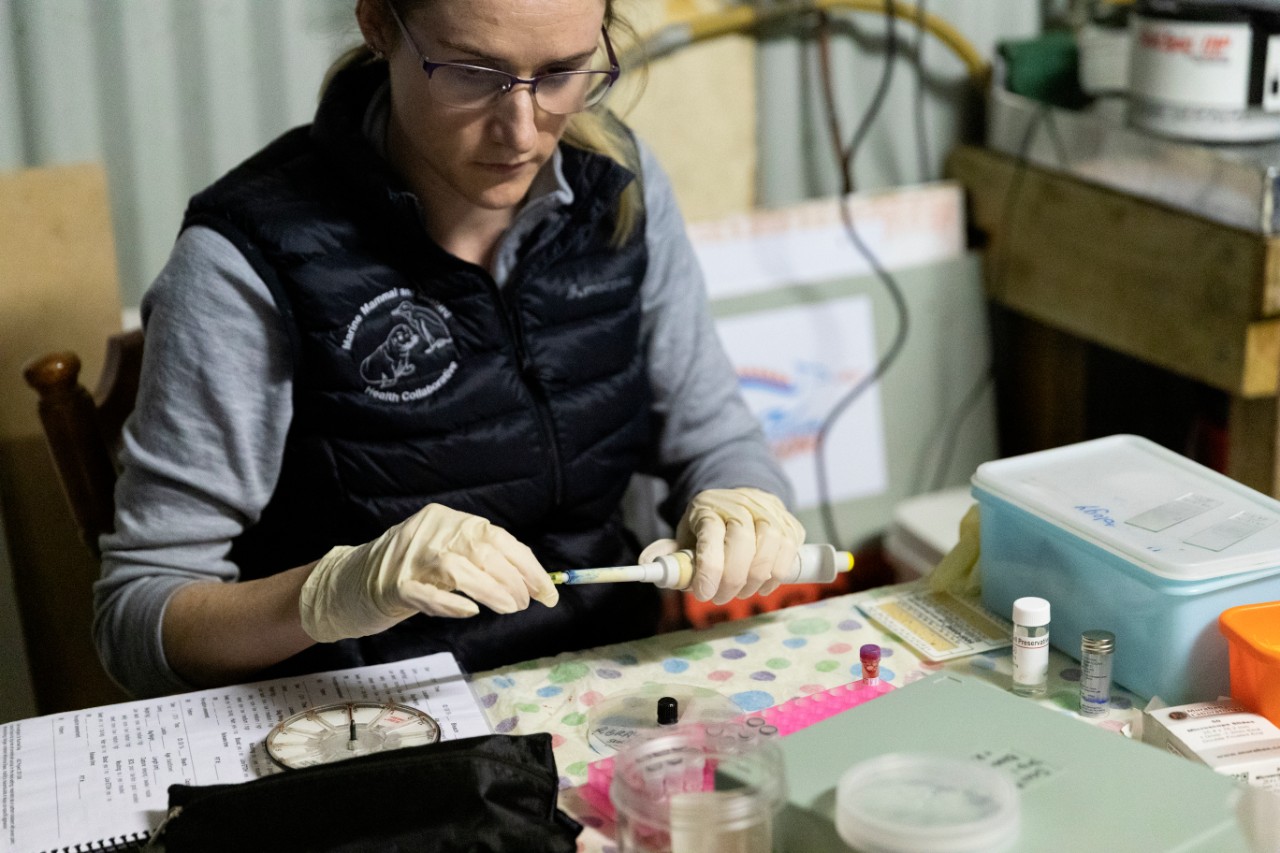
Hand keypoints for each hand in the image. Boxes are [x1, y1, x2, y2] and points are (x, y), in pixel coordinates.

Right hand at [299, 504, 557, 642]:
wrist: (349, 582)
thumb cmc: (408, 572)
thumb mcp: (446, 555)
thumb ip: (481, 561)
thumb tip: (529, 583)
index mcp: (447, 519)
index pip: (496, 537)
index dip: (526, 566)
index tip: (547, 592)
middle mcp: (429, 531)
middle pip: (480, 550)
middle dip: (513, 578)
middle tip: (527, 602)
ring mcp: (408, 558)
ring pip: (457, 569)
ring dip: (491, 589)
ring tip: (511, 608)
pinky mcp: (392, 587)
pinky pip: (426, 594)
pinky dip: (451, 603)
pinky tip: (470, 612)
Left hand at [641, 487, 804, 604]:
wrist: (742, 500)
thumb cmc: (710, 525)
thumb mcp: (687, 534)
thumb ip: (672, 552)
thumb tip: (648, 564)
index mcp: (709, 507)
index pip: (711, 538)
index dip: (708, 571)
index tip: (703, 594)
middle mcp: (741, 505)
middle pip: (742, 545)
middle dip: (730, 581)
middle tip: (720, 598)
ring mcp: (769, 512)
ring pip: (768, 549)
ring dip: (753, 581)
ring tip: (740, 592)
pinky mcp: (790, 523)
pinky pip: (788, 553)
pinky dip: (775, 576)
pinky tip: (761, 585)